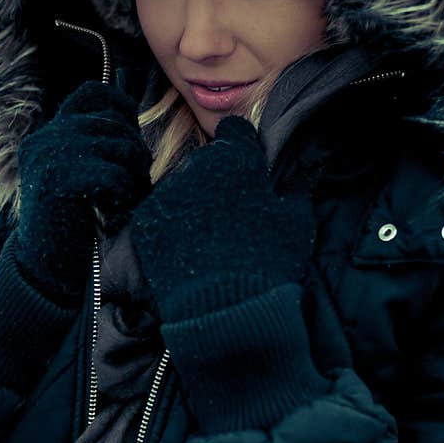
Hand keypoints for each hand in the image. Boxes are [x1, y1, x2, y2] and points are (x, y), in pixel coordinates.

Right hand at [13, 81, 152, 302]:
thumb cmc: (74, 227)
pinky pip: (113, 175)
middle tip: (134, 185)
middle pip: (114, 123)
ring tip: (125, 198)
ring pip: (119, 147)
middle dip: (136, 153)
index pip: (93, 93)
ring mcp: (46, 159)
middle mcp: (43, 140)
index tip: (130, 140)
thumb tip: (132, 109)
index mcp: (48, 135)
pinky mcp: (54, 182)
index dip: (122, 109)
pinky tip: (114, 208)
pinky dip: (124, 193)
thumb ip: (98, 144)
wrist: (44, 272)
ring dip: (135, 175)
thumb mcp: (82, 175)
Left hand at [130, 115, 314, 322]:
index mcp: (236, 159)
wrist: (225, 309)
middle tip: (229, 214)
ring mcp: (166, 194)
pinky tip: (186, 252)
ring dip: (192, 205)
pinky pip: (160, 217)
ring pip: (181, 190)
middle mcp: (196, 167)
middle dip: (217, 180)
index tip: (245, 168)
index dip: (241, 148)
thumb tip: (299, 177)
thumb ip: (295, 191)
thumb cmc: (270, 262)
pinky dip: (171, 229)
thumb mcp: (297, 223)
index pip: (234, 133)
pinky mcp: (144, 222)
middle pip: (206, 163)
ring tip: (207, 240)